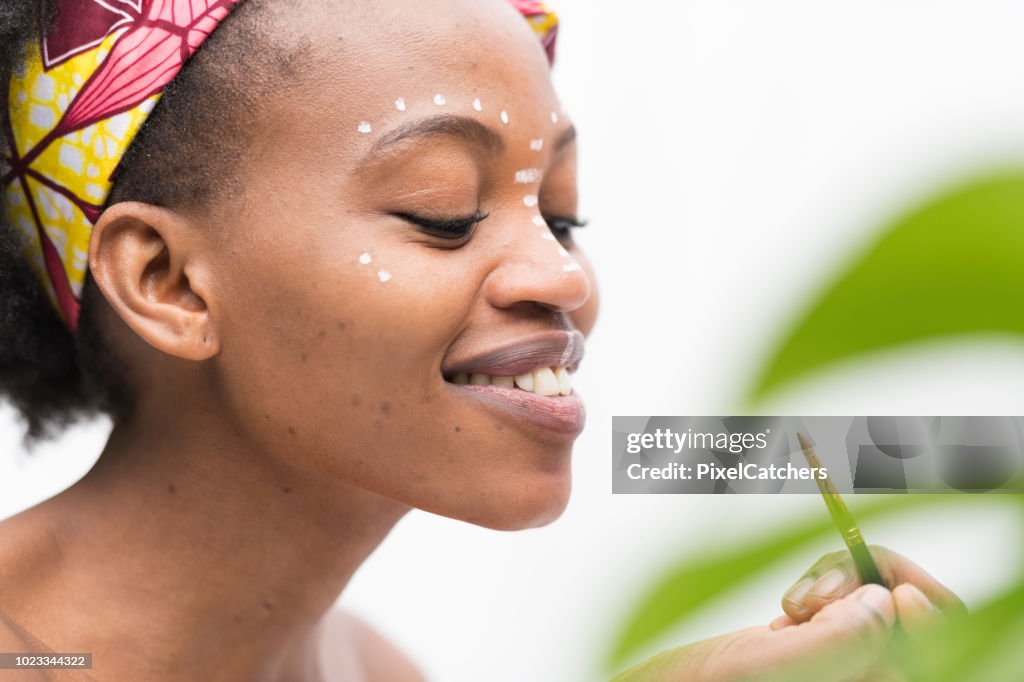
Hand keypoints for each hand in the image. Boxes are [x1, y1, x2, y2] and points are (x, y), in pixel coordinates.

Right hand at [611, 546, 965, 681]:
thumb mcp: (773, 670)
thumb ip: (841, 642)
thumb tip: (885, 601)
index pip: (945, 652)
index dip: (929, 615)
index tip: (891, 590)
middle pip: (914, 620)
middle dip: (871, 586)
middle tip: (823, 589)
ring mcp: (850, 667)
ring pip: (880, 602)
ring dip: (841, 584)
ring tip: (797, 603)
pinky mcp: (827, 647)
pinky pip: (850, 602)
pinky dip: (821, 588)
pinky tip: (791, 611)